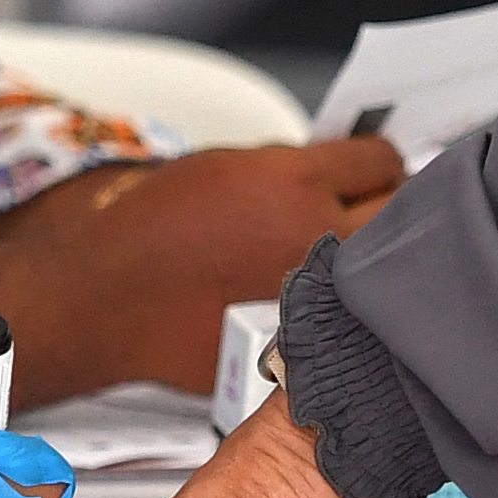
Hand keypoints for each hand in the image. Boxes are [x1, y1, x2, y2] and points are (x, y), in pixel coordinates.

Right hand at [0, 139, 407, 391]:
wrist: (99, 297)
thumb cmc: (138, 230)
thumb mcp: (218, 166)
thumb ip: (283, 166)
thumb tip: (328, 172)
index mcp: (290, 180)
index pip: (379, 159)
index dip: (377, 161)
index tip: (374, 169)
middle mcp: (308, 235)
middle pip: (398, 212)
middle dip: (388, 205)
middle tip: (372, 207)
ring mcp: (308, 292)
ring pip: (379, 270)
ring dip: (372, 260)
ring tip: (348, 259)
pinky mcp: (295, 338)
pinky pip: (339, 318)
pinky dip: (335, 309)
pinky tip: (314, 302)